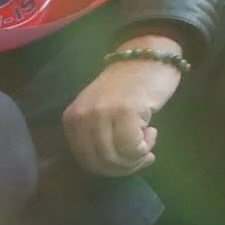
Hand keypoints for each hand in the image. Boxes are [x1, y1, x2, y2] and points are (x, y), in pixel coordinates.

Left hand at [63, 36, 184, 176]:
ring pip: (116, 158)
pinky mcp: (125, 112)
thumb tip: (107, 166)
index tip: (129, 162)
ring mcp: (103, 114)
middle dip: (125, 167)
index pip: (85, 160)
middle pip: (100, 163)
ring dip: (137, 157)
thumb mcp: (100, 110)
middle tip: (143, 156)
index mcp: (72, 118)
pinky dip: (146, 147)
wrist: (148, 55)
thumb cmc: (128, 85)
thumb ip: (95, 134)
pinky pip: (133, 148)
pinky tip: (152, 132)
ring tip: (148, 140)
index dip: (109, 168)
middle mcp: (83, 117)